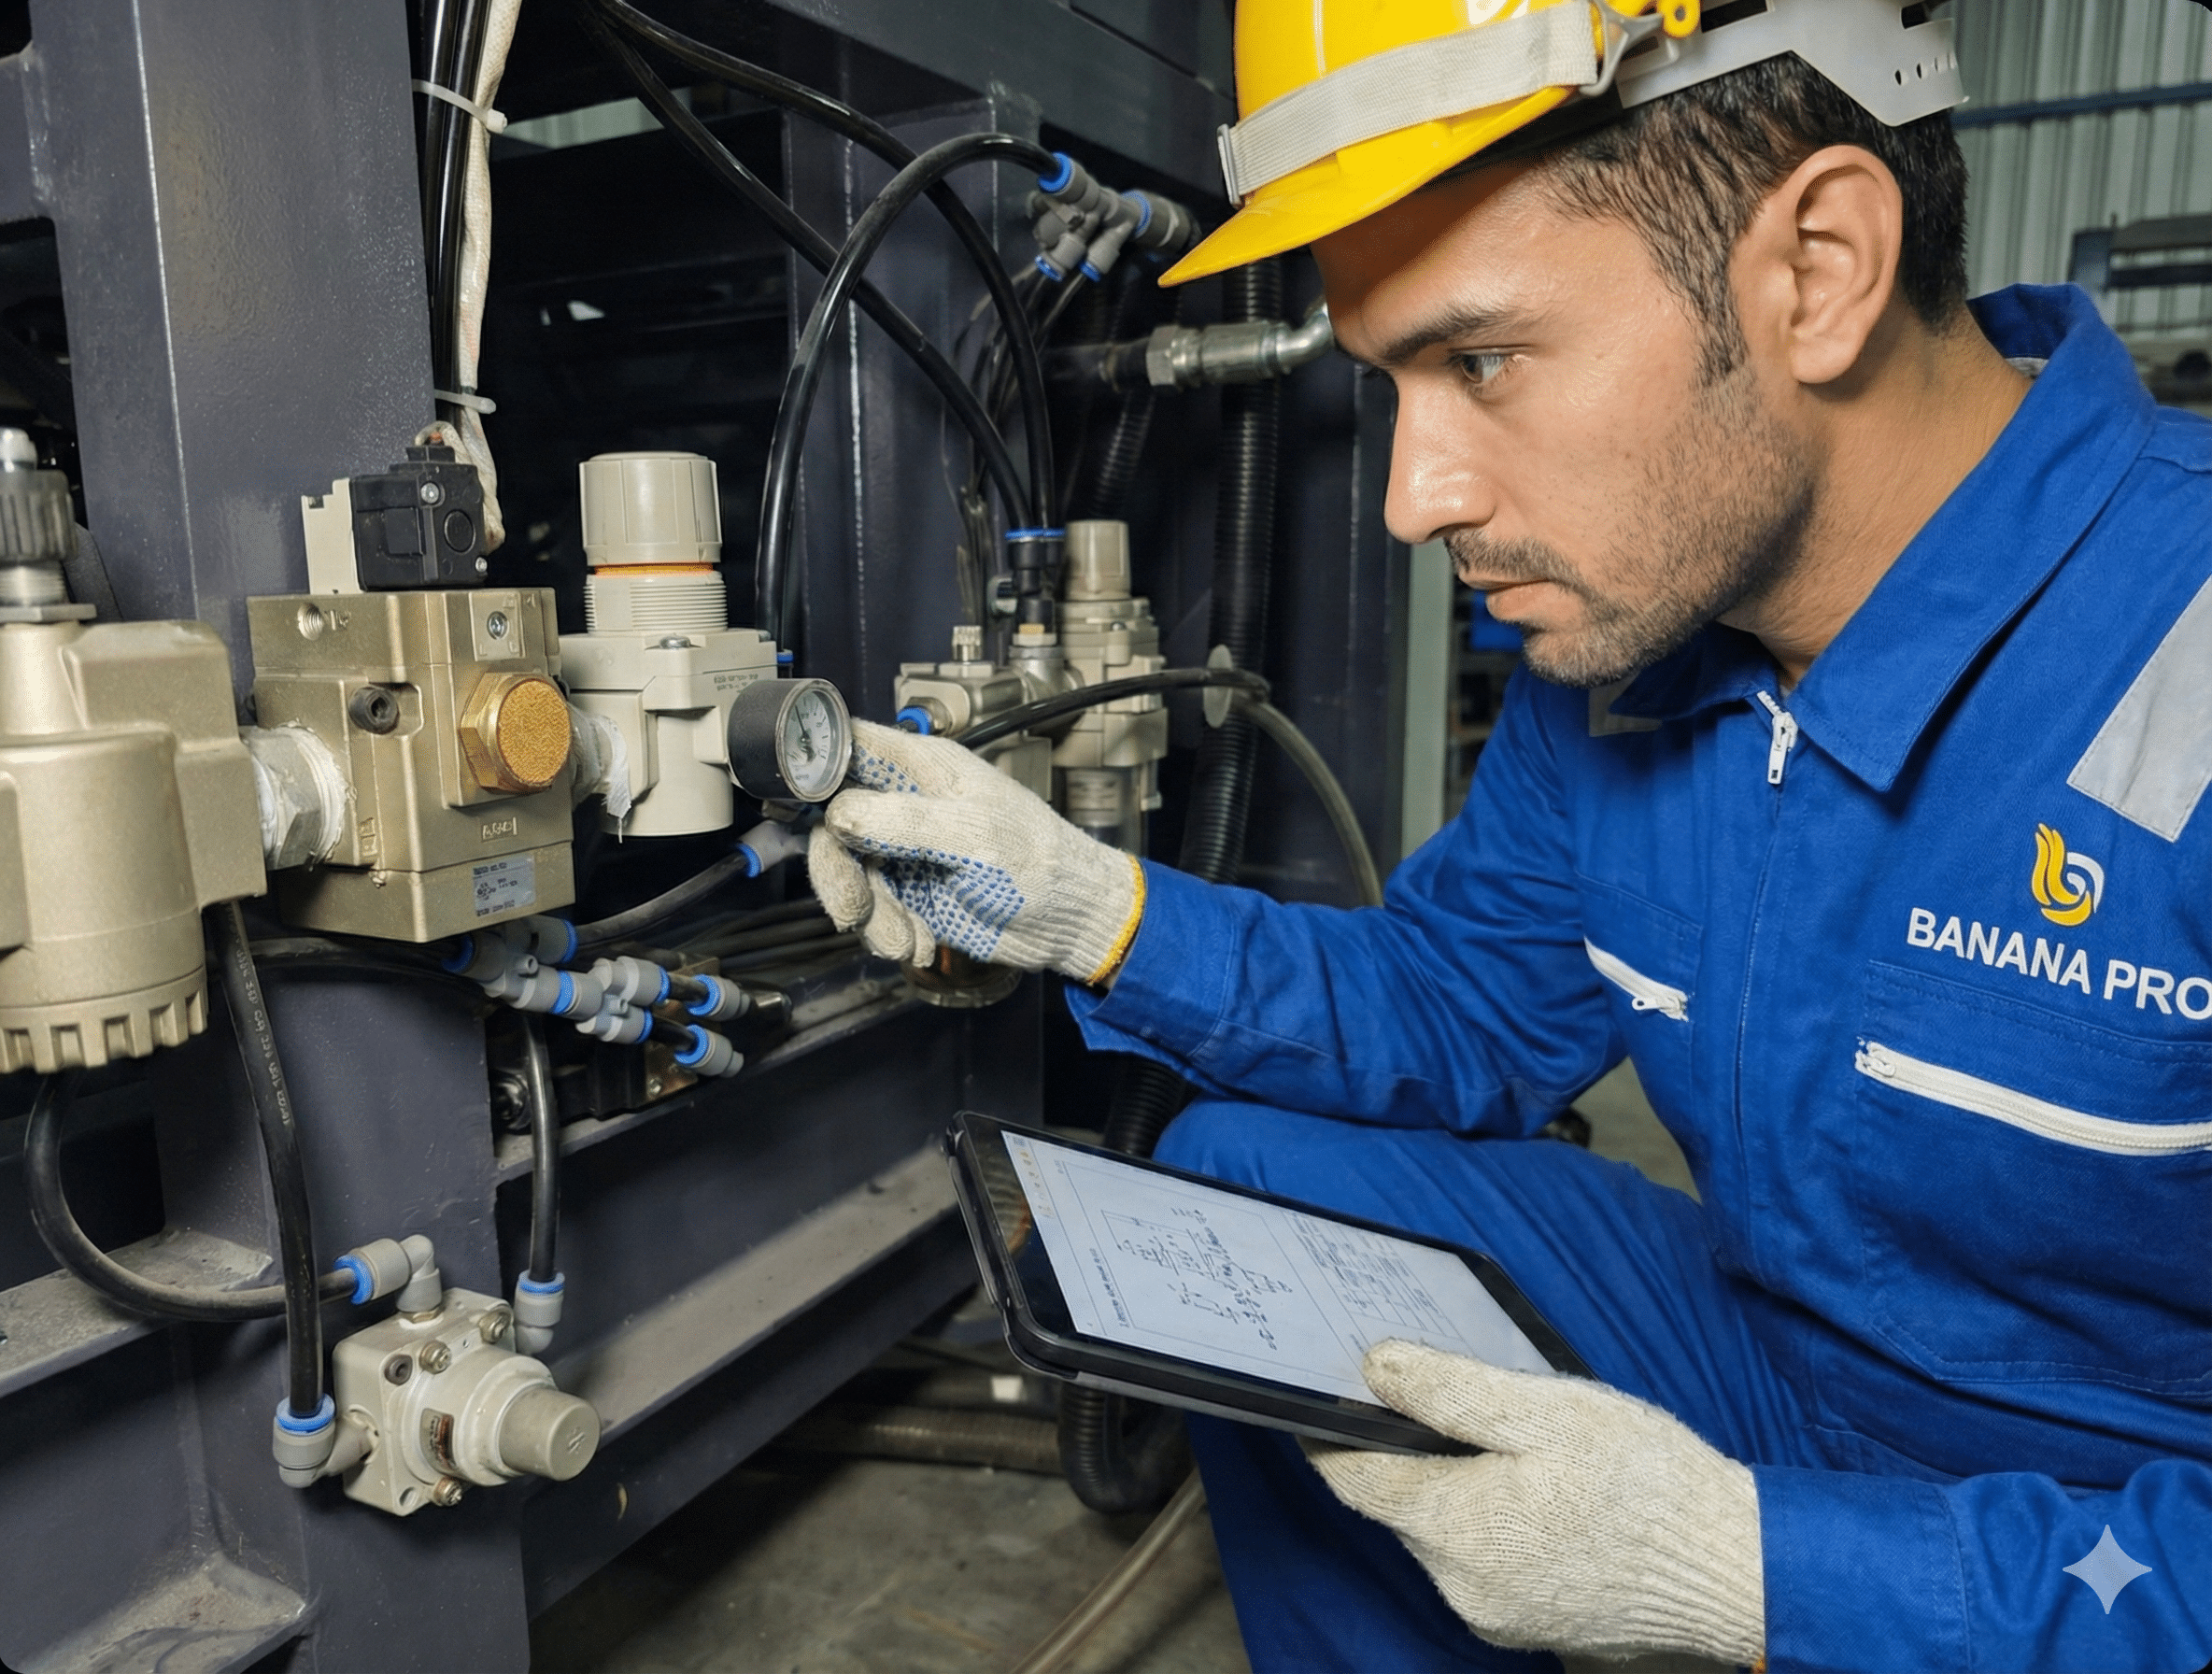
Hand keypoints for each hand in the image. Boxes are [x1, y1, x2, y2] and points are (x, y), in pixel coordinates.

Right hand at [806, 719, 1143, 983]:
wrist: (1065, 921)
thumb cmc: (1037, 860)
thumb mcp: (972, 835)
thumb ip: (904, 821)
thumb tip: (840, 812)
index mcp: (921, 766)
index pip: (848, 745)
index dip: (814, 766)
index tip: (800, 806)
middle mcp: (902, 802)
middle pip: (830, 822)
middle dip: (838, 874)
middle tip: (855, 911)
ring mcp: (900, 848)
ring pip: (845, 873)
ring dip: (869, 917)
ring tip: (906, 941)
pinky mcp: (905, 891)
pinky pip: (869, 911)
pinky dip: (889, 934)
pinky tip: (922, 942)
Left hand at [1308, 1341, 1764, 1665]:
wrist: (1736, 1570)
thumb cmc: (1648, 1485)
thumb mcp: (1548, 1411)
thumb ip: (1450, 1390)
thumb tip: (1374, 1368)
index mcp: (1453, 1527)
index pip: (1351, 1477)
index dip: (1331, 1430)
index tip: (1326, 1392)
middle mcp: (1459, 1584)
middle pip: (1400, 1503)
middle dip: (1412, 1451)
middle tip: (1450, 1399)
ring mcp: (1495, 1612)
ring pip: (1445, 1532)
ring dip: (1460, 1487)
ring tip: (1518, 1447)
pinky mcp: (1530, 1624)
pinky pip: (1485, 1560)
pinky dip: (1495, 1522)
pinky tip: (1543, 1493)